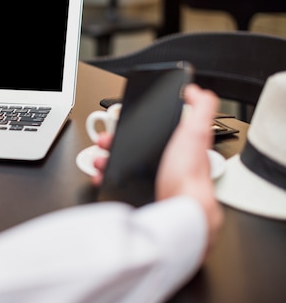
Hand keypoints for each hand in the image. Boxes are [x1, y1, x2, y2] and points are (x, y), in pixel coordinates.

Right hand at [91, 85, 221, 254]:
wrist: (179, 212)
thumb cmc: (189, 176)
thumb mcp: (197, 133)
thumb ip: (201, 109)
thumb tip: (197, 91)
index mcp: (182, 151)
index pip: (158, 134)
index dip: (139, 128)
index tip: (123, 125)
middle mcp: (169, 168)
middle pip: (137, 150)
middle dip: (116, 144)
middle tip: (106, 142)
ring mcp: (154, 183)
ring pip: (125, 168)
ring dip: (108, 161)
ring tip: (101, 159)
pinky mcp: (142, 198)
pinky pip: (118, 186)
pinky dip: (106, 180)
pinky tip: (102, 177)